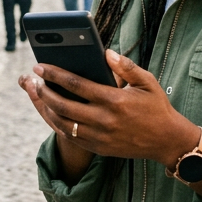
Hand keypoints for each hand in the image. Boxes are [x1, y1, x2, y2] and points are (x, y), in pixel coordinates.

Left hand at [20, 50, 201, 190]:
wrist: (167, 141)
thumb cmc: (156, 107)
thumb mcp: (147, 82)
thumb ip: (126, 66)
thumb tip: (106, 52)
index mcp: (114, 100)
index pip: (76, 84)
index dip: (55, 74)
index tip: (40, 66)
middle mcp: (104, 120)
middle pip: (63, 105)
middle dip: (44, 91)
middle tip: (34, 80)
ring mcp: (100, 137)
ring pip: (63, 123)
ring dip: (46, 109)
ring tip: (39, 96)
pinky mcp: (99, 148)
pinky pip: (71, 137)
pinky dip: (58, 125)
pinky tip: (52, 114)